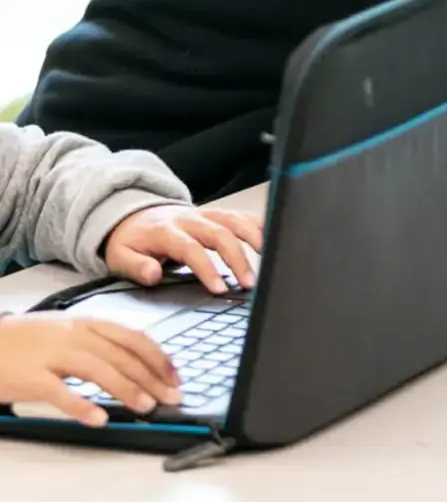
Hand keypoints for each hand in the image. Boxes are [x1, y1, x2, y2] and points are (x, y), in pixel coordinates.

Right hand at [0, 314, 180, 426]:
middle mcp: (73, 335)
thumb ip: (95, 345)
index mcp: (84, 324)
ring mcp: (51, 355)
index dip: (157, 357)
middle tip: (172, 397)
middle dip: (152, 377)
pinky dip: (82, 406)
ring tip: (147, 407)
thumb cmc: (23, 343)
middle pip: (121, 355)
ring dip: (127, 389)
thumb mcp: (64, 334)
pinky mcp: (30, 377)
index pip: (132, 337)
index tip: (174, 375)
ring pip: (99, 369)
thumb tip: (131, 364)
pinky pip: (60, 392)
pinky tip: (100, 419)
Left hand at [104, 203, 262, 293]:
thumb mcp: (120, 256)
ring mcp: (206, 214)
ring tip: (271, 258)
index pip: (191, 249)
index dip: (208, 268)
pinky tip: (272, 238)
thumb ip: (136, 266)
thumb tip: (153, 274)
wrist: (135, 215)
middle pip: (220, 234)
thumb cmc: (133, 240)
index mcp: (167, 231)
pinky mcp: (218, 213)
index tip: (221, 288)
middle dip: (238, 258)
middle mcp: (190, 220)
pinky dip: (258, 224)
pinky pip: (241, 215)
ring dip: (255, 238)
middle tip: (250, 283)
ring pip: (235, 221)